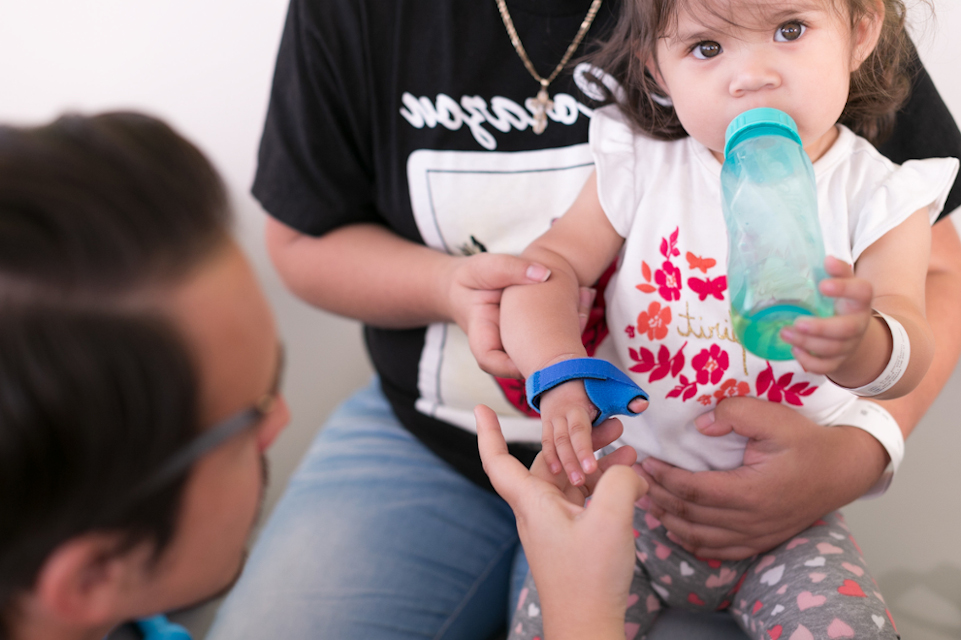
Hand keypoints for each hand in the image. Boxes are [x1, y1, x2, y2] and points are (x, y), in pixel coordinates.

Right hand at [451, 254, 596, 378]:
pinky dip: (570, 316)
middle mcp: (503, 345)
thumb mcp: (483, 267)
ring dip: (570, 327)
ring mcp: (520, 342)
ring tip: (584, 297)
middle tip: (579, 322)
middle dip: (553, 350)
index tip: (535, 353)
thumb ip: (509, 269)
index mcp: (482, 333)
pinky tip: (583, 294)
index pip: (488, 359)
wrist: (473, 283)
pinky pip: (553, 334)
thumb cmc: (473, 277)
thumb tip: (544, 274)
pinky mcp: (534, 333)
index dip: (511, 365)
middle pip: (524, 361)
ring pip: (545, 348)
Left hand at [475, 405, 645, 639]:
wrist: (589, 626)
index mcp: (532, 502)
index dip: (488, 433)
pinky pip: (585, 498)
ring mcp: (555, 523)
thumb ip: (619, 479)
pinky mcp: (573, 536)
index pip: (497, 461)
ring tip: (629, 446)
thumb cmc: (588, 578)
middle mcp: (538, 509)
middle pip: (550, 461)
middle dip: (578, 439)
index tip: (484, 407)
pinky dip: (604, 485)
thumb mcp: (610, 518)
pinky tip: (633, 481)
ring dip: (597, 461)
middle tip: (610, 423)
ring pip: (571, 478)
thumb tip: (628, 468)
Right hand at [539, 378, 649, 486]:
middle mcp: (561, 414)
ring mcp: (552, 421)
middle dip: (572, 461)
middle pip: (564, 440)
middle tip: (582, 481)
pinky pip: (546, 443)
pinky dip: (549, 457)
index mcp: (576, 406)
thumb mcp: (609, 386)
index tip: (591, 467)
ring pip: (553, 444)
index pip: (579, 429)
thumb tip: (641, 405)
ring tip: (575, 482)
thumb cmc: (590, 384)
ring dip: (563, 463)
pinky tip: (555, 472)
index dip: (584, 449)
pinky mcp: (547, 427)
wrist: (561, 374)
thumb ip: (626, 398)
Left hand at [634, 396, 887, 559]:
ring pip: (700, 538)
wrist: (844, 469)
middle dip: (659, 498)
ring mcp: (757, 535)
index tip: (646, 462)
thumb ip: (735, 414)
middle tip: (634, 481)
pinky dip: (692, 542)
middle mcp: (752, 520)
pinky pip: (719, 551)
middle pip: (691, 516)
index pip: (693, 490)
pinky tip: (676, 528)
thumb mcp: (774, 417)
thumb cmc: (807, 442)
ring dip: (669, 522)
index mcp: (752, 491)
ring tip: (647, 501)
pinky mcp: (761, 541)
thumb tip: (700, 426)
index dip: (664, 478)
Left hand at [780, 256, 872, 374]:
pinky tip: (794, 351)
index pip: (861, 292)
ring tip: (784, 333)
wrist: (854, 333)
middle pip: (846, 329)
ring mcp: (849, 345)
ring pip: (831, 349)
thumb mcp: (843, 284)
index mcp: (859, 301)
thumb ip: (837, 271)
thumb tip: (826, 258)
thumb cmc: (841, 302)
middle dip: (820, 327)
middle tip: (797, 322)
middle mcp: (858, 324)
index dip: (844, 289)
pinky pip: (826, 367)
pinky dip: (809, 362)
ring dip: (806, 343)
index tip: (822, 285)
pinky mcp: (839, 361)